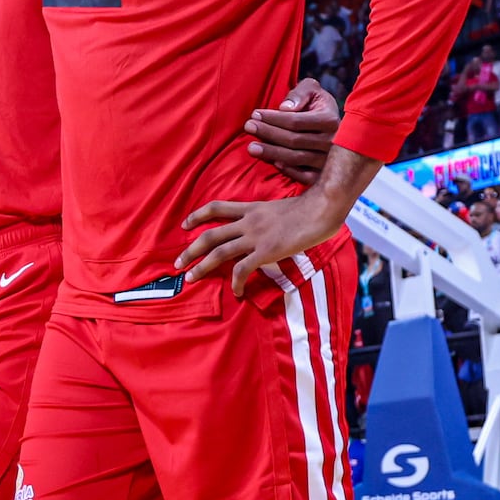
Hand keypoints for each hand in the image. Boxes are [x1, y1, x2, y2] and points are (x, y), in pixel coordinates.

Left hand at [178, 196, 341, 295]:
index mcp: (252, 208)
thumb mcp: (281, 207)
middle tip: (178, 262)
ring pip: (219, 252)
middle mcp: (249, 222)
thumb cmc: (310, 209)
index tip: (185, 224)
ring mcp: (256, 237)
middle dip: (191, 250)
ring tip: (191, 278)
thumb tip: (267, 227)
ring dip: (202, 266)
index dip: (198, 215)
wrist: (321, 209)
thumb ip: (268, 217)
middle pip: (210, 235)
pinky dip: (236, 282)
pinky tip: (237, 292)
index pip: (217, 207)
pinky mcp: (266, 251)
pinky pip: (243, 269)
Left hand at [243, 80, 340, 183]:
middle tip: (248, 127)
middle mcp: (332, 142)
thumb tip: (285, 108)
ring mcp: (328, 159)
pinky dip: (288, 170)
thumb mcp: (311, 90)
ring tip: (251, 147)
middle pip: (294, 140)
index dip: (273, 118)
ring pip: (296, 158)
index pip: (296, 122)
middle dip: (268, 133)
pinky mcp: (323, 173)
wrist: (329, 124)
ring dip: (271, 153)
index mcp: (330, 119)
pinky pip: (305, 176)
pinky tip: (273, 162)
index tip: (255, 114)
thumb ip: (300, 93)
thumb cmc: (315, 104)